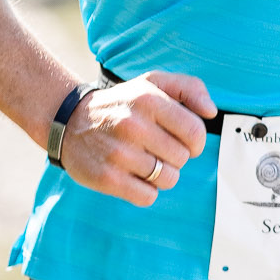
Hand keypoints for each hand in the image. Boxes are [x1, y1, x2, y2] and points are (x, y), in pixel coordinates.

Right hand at [60, 71, 215, 205]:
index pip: (195, 132)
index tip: (183, 140)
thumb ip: (188, 87)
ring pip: (168, 179)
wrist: (68, 121)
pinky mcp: (108, 178)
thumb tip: (210, 111)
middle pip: (182, 158)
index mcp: (148, 100)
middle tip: (154, 148)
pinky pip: (148, 196)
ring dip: (161, 175)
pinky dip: (144, 190)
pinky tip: (132, 175)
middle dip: (174, 156)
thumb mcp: (151, 83)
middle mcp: (133, 125)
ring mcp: (119, 153)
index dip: (195, 141)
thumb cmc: (120, 104)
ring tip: (143, 161)